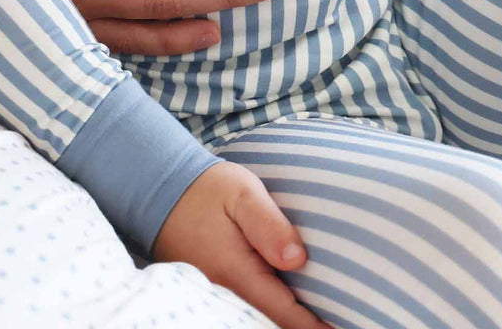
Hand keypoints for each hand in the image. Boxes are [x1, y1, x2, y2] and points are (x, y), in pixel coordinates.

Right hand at [154, 163, 329, 328]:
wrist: (159, 188)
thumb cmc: (206, 189)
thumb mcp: (242, 194)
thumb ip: (270, 225)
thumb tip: (297, 259)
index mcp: (238, 273)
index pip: (287, 314)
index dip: (317, 324)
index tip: (342, 324)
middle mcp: (226, 293)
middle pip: (273, 323)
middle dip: (302, 323)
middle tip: (336, 316)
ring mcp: (216, 292)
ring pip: (259, 317)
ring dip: (286, 317)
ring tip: (317, 311)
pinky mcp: (212, 286)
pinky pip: (245, 306)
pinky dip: (269, 307)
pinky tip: (287, 300)